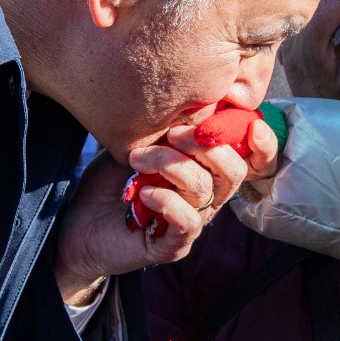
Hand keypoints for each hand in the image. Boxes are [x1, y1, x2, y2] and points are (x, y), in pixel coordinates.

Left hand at [50, 116, 277, 301]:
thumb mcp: (137, 142)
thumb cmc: (110, 182)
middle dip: (205, 144)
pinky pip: (188, 221)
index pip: (250, 159)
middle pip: (234, 170)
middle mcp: (206, 197)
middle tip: (172, 133)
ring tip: (137, 160)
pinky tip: (144, 193)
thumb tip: (181, 94)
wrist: (77, 226)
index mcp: (205, 170)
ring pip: (204, 189)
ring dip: (170, 165)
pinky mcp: (174, 246)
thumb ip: (164, 125)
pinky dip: (168, 201)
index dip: (262, 144)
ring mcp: (192, 222)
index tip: (251, 123)